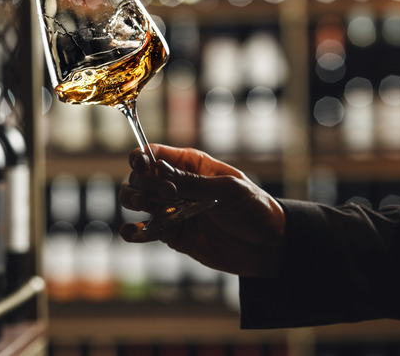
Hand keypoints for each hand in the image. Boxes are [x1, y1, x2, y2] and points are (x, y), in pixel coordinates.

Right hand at [119, 144, 284, 277]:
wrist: (267, 246)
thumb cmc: (253, 208)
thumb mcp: (226, 190)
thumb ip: (191, 183)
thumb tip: (158, 170)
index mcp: (190, 165)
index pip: (154, 153)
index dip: (141, 157)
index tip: (140, 165)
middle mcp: (175, 185)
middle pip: (141, 177)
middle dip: (143, 182)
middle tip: (167, 194)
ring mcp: (170, 210)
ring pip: (136, 200)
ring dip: (132, 200)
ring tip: (144, 206)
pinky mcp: (170, 234)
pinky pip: (144, 232)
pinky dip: (132, 232)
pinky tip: (132, 232)